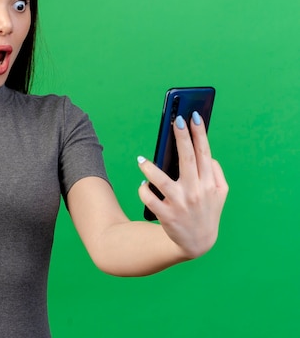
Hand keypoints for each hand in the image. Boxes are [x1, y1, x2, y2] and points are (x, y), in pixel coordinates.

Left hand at [137, 112, 228, 258]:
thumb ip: (217, 173)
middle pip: (186, 158)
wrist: (196, 244)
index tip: (193, 116)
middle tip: (175, 120)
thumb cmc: (206, 212)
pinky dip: (143, 189)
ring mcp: (181, 203)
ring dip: (149, 167)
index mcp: (209, 183)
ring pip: (161, 179)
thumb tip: (208, 154)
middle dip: (181, 137)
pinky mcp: (166, 215)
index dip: (199, 134)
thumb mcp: (220, 194)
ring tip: (141, 160)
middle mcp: (196, 191)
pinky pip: (149, 197)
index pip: (204, 153)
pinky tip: (142, 185)